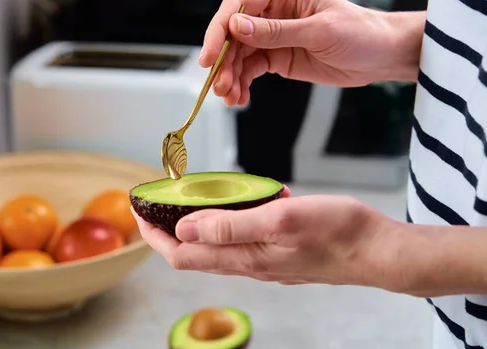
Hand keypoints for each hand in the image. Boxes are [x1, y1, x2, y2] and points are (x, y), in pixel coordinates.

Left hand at [133, 191, 405, 291]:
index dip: (154, 236)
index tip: (139, 211)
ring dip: (195, 226)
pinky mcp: (278, 254)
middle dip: (168, 230)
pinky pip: (239, 241)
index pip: (181, 254)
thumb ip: (231, 225)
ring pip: (216, 247)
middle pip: (193, 253)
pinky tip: (236, 202)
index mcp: (244, 257)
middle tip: (157, 203)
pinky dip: (225, 223)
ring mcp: (264, 261)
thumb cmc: (336, 232)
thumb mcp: (280, 219)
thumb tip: (183, 228)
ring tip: (188, 199)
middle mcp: (248, 264)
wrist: (377, 251)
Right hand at [201, 0, 423, 105]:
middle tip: (219, 84)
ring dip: (230, 76)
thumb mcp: (318, 31)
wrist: (380, 56)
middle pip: (234, 34)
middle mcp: (274, 13)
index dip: (220, 30)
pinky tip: (240, 97)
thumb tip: (238, 27)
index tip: (211, 55)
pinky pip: (251, 69)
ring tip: (229, 97)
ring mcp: (274, 36)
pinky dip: (242, 84)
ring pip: (239, 55)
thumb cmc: (360, 32)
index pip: (240, 6)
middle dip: (224, 61)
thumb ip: (276, 31)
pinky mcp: (277, 57)